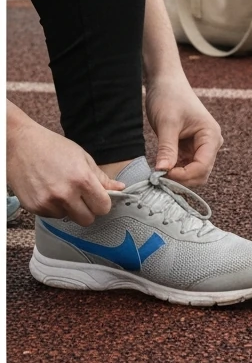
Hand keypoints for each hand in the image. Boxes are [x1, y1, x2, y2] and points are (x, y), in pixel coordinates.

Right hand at [7, 110, 124, 225]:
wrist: (19, 143)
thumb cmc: (52, 147)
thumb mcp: (82, 157)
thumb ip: (101, 177)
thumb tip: (120, 188)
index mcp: (82, 180)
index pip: (103, 208)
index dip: (103, 203)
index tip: (98, 198)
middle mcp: (65, 194)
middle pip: (87, 220)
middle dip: (88, 210)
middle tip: (82, 198)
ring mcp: (48, 202)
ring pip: (69, 218)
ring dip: (69, 208)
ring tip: (61, 189)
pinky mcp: (34, 206)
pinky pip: (52, 216)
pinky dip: (53, 207)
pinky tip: (48, 191)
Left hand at [144, 71, 221, 186]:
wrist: (167, 83)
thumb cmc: (169, 97)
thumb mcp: (167, 123)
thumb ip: (167, 148)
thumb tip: (162, 171)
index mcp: (211, 136)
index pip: (202, 166)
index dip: (184, 175)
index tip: (162, 174)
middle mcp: (211, 144)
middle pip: (201, 173)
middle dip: (182, 178)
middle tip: (159, 176)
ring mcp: (202, 147)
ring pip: (194, 172)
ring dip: (178, 175)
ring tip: (158, 171)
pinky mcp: (192, 148)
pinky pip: (186, 166)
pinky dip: (175, 169)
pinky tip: (161, 166)